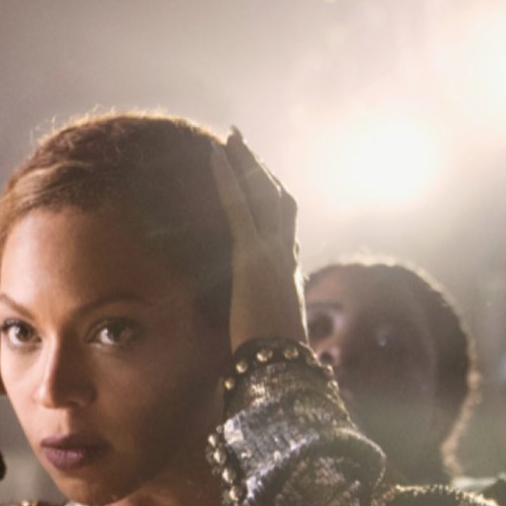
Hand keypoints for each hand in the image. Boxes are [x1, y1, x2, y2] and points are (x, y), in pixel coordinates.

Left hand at [210, 130, 305, 350]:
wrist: (279, 367)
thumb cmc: (272, 359)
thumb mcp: (269, 332)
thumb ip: (264, 319)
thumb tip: (257, 328)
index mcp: (289, 272)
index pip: (285, 226)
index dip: (273, 199)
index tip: (262, 181)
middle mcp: (286, 255)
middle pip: (278, 199)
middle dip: (261, 170)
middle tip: (243, 144)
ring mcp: (272, 252)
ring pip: (262, 194)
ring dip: (246, 163)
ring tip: (230, 138)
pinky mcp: (252, 255)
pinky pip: (239, 206)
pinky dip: (228, 177)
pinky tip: (216, 154)